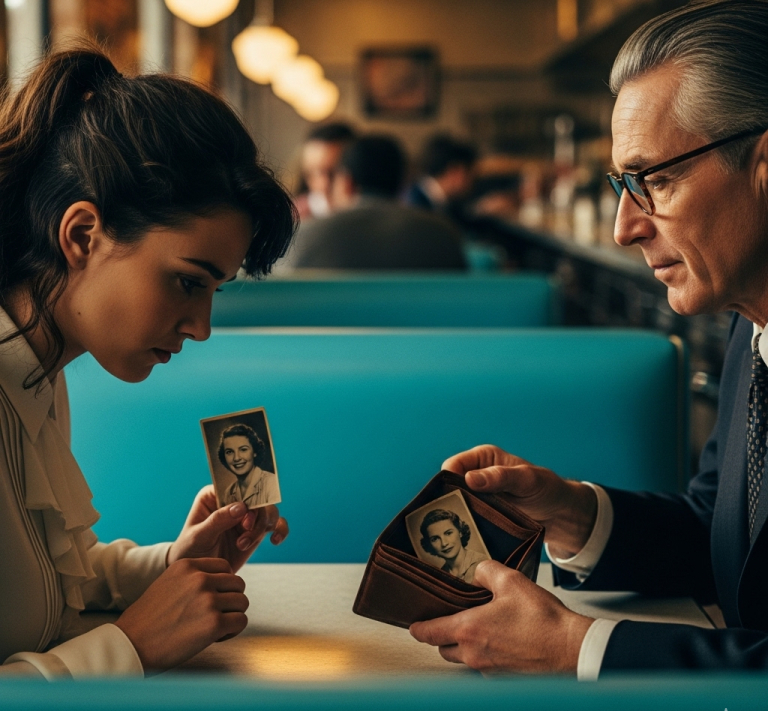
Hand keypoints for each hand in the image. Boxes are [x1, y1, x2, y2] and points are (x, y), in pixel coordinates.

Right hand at [115, 557, 247, 670]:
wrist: (130, 644)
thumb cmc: (150, 618)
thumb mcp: (169, 582)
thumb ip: (195, 577)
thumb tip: (225, 580)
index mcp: (188, 565)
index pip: (225, 567)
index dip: (223, 585)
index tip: (212, 600)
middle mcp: (200, 578)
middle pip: (237, 584)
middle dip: (230, 601)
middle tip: (213, 616)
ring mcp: (208, 600)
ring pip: (242, 602)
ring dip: (232, 616)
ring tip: (213, 627)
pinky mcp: (214, 623)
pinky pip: (240, 622)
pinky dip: (231, 632)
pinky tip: (214, 638)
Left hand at [167, 485, 287, 571]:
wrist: (198, 574)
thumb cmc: (190, 551)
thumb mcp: (198, 536)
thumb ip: (217, 521)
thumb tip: (241, 507)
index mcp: (213, 496)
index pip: (234, 486)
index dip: (244, 496)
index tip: (244, 512)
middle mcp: (232, 502)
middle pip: (256, 498)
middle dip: (255, 515)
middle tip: (244, 531)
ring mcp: (246, 517)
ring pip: (267, 511)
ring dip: (260, 528)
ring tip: (243, 545)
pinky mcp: (256, 531)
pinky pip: (276, 525)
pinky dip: (280, 530)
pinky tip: (275, 540)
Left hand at [410, 561, 592, 673]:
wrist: (571, 650)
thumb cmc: (542, 619)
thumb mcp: (511, 581)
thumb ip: (486, 571)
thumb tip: (476, 575)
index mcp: (468, 630)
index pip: (430, 633)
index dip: (419, 628)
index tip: (413, 625)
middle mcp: (474, 654)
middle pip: (444, 649)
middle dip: (443, 636)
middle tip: (450, 620)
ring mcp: (489, 669)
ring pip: (464, 659)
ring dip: (464, 646)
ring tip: (479, 627)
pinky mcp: (505, 678)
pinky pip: (485, 666)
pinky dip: (485, 654)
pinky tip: (501, 640)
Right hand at [443, 445, 595, 556]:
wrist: (560, 514)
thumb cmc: (546, 488)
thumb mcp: (527, 479)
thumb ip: (500, 477)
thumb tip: (469, 478)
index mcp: (483, 458)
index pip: (453, 465)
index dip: (448, 481)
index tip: (451, 500)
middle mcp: (476, 476)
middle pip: (449, 487)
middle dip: (449, 502)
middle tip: (453, 520)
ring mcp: (477, 497)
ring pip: (455, 506)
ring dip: (457, 518)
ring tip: (457, 533)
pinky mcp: (481, 516)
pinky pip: (466, 521)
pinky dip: (465, 529)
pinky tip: (465, 540)